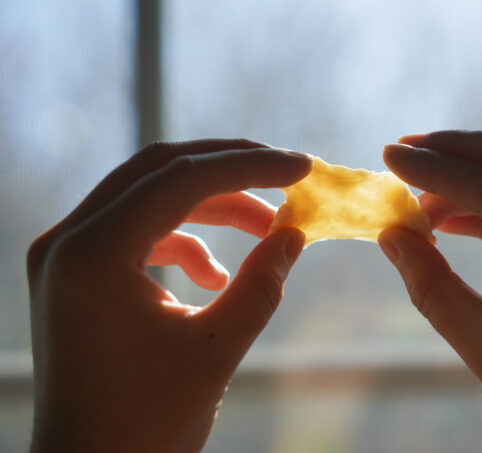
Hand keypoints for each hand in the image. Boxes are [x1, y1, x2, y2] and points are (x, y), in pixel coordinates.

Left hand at [26, 140, 311, 452]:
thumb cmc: (145, 425)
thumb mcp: (217, 350)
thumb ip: (263, 284)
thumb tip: (296, 233)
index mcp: (93, 254)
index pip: (181, 178)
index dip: (249, 165)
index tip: (302, 167)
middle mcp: (67, 240)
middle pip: (159, 169)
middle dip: (230, 169)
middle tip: (286, 177)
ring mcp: (65, 253)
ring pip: (150, 194)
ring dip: (212, 205)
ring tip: (264, 230)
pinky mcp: (76, 270)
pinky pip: (138, 229)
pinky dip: (184, 238)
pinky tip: (213, 275)